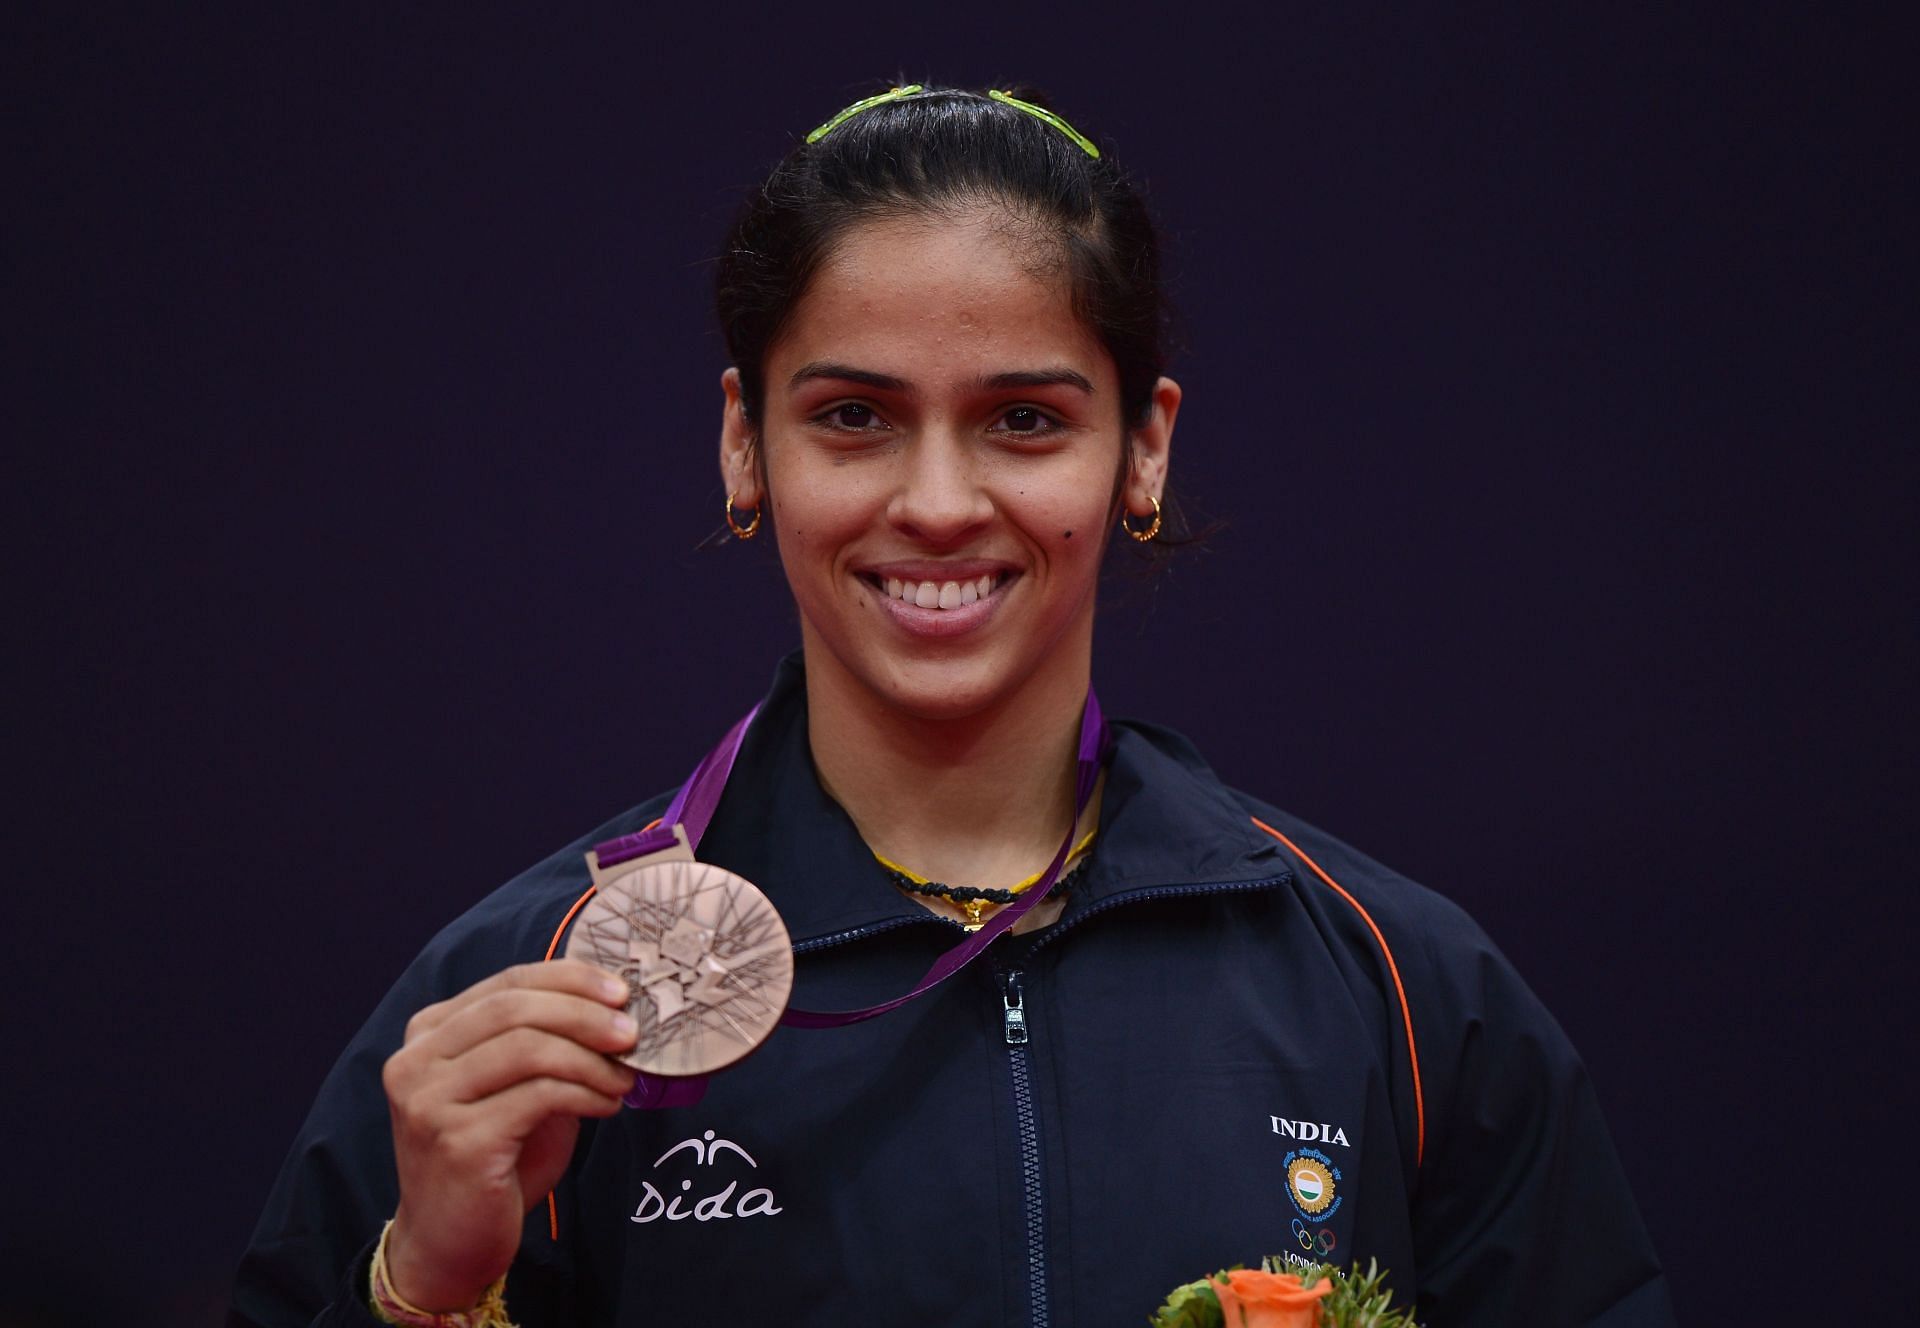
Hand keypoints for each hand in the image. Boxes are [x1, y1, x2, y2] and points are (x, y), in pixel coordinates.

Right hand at [381, 959, 637, 1310]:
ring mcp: (430, 1101)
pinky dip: (583, 1093)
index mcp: (428, 1034)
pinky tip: (606, 1106)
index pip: (506, 984)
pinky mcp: (457, 1141)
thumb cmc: (493, 1163)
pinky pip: (538, 1096)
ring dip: (590, 1059)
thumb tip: (615, 1011)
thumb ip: (545, 1046)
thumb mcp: (516, 1090)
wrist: (449, 1247)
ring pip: (528, 1049)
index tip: (620, 990)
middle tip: (631, 1032)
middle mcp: (416, 1061)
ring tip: (624, 1078)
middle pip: (515, 1009)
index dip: (569, 979)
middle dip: (584, 1014)